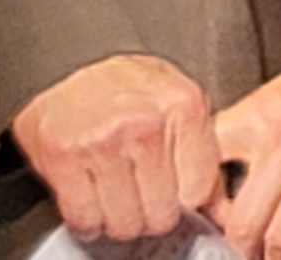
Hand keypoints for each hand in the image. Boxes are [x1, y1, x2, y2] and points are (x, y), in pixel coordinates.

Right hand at [10, 54, 223, 244]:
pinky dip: (88, 220)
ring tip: (116, 199)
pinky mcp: (63, 157)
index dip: (184, 200)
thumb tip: (217, 206)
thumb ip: (200, 148)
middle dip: (151, 215)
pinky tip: (91, 202)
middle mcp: (145, 123)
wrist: (70, 58)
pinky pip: (85, 217)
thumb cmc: (128, 85)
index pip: (198, 190)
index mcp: (184, 106)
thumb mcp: (178, 99)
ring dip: (120, 219)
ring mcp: (102, 140)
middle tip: (141, 200)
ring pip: (124, 222)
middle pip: (162, 213)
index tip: (173, 195)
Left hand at [213, 48, 280, 259]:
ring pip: (280, 236)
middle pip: (242, 218)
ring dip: (274, 259)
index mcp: (262, 115)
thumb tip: (241, 150)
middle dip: (238, 248)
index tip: (203, 217)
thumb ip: (261, 118)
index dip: (200, 201)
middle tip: (238, 255)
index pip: (207, 166)